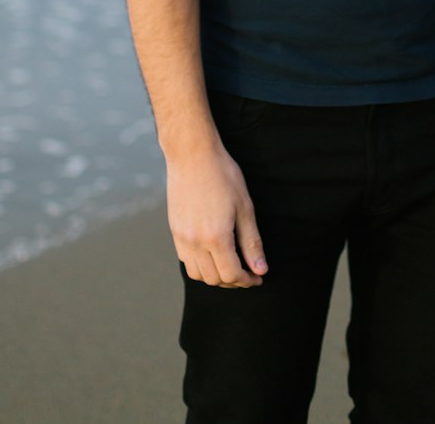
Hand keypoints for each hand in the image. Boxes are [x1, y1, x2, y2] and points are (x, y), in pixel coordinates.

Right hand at [166, 143, 267, 287]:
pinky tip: (212, 254)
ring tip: (230, 265)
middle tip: (247, 272)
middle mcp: (195, 242)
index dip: (247, 281)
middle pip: (214, 279)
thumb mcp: (244, 207)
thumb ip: (251, 242)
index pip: (232, 274)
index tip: (257, 277)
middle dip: (233, 281)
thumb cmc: (222, 175)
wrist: (192, 154)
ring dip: (215, 276)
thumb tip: (260, 270)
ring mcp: (182, 237)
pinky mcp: (174, 231)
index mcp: (216, 237)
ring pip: (198, 274)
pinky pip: (186, 260)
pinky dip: (200, 266)